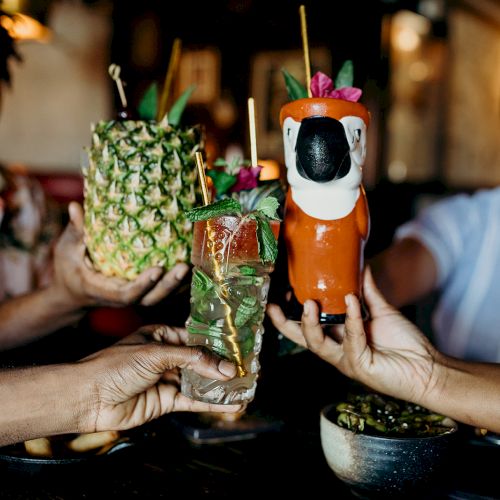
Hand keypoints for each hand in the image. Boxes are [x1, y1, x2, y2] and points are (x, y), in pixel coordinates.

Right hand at [52, 202, 188, 307]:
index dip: (143, 284)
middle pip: (150, 299)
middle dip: (169, 286)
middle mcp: (122, 298)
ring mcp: (135, 298)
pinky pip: (165, 293)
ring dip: (181, 285)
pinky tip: (197, 266)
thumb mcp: (66, 249)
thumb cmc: (69, 268)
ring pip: (162, 298)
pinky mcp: (144, 294)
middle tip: (185, 266)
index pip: (126, 294)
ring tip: (197, 265)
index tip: (158, 268)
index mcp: (102, 290)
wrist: (72, 293)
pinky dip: (181, 283)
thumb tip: (75, 207)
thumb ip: (76, 231)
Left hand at [80, 325, 240, 431]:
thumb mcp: (156, 353)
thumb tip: (225, 367)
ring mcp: (166, 379)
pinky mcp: (165, 401)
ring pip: (199, 381)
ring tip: (246, 384)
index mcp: (162, 335)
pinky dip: (212, 402)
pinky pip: (193, 400)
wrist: (88, 397)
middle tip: (249, 366)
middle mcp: (166, 356)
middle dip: (222, 364)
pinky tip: (231, 403)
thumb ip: (192, 359)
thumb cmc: (115, 365)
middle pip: (200, 359)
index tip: (239, 346)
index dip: (217, 342)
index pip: (196, 337)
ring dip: (221, 384)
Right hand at [267, 268, 437, 403]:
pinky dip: (351, 318)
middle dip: (285, 324)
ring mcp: (346, 360)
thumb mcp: (380, 311)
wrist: (428, 368)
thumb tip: (361, 266)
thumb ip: (368, 291)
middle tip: (275, 304)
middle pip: (301, 339)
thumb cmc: (403, 343)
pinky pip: (352, 339)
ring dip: (310, 323)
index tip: (277, 297)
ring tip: (309, 302)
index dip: (288, 317)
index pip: (305, 328)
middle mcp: (337, 350)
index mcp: (337, 338)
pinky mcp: (360, 366)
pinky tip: (352, 301)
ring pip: (318, 343)